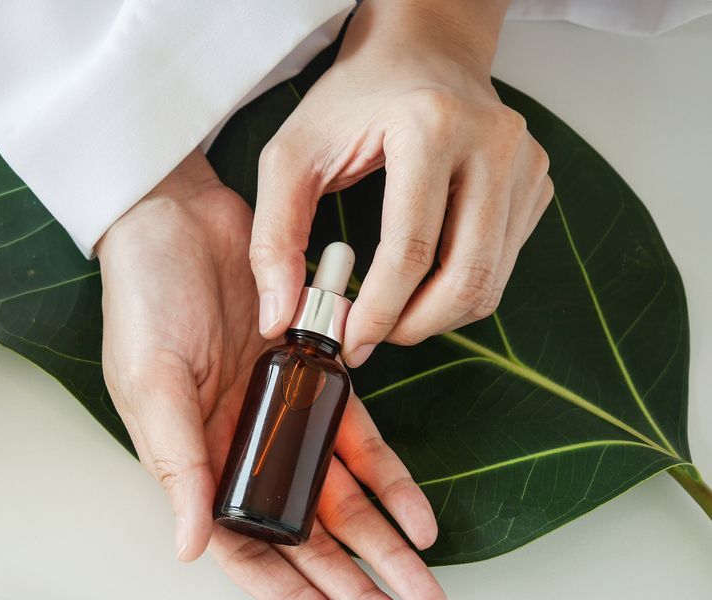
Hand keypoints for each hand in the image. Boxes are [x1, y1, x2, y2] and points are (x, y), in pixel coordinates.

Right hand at [97, 150, 444, 599]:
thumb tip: (188, 548)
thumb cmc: (147, 301)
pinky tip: (423, 517)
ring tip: (428, 593)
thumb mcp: (152, 384)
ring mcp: (286, 419)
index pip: (249, 552)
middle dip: (357, 589)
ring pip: (343, 502)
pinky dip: (393, 480)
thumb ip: (177, 464)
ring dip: (385, 548)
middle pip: (309, 540)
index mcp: (196, 466)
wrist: (179, 220)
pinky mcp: (319, 379)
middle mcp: (244, 454)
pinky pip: (362, 441)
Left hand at [250, 0, 553, 366]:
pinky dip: (459, 292)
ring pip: (490, 281)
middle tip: (370, 338)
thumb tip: (278, 318)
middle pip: (466, 276)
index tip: (348, 340)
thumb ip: (273, 238)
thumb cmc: (351, 100)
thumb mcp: (291, 156)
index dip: (379, 311)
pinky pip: (502, 265)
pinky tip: (419, 284)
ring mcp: (525, 163)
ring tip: (390, 315)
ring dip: (437, 318)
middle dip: (414, 326)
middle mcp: (493, 142)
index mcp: (431, 127)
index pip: (412, 250)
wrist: (419, 49)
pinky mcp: (536, 183)